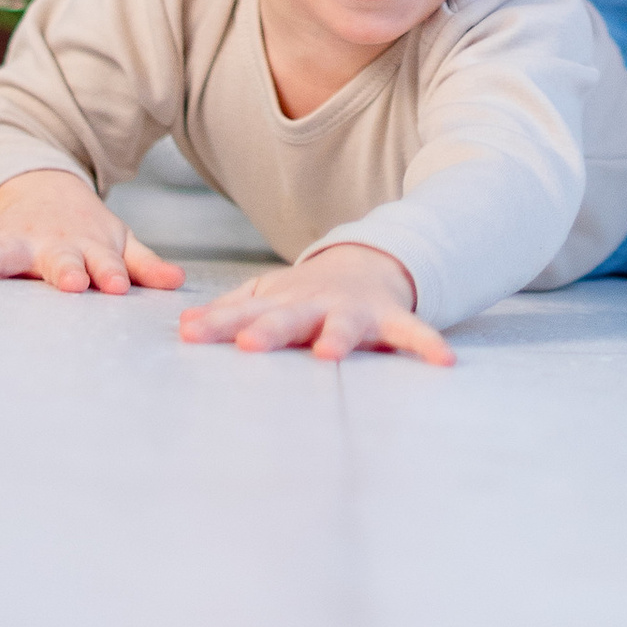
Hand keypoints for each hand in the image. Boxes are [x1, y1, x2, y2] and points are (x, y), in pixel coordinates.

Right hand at [0, 168, 184, 294]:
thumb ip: (143, 264)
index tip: (114, 286)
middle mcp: (49, 244)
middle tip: (66, 282)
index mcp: (86, 247)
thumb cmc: (85, 230)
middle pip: (54, 258)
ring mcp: (15, 240)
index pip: (103, 263)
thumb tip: (176, 282)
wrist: (43, 188)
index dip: (108, 273)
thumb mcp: (118, 241)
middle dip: (60, 270)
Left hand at [178, 242, 453, 364]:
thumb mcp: (268, 297)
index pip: (243, 314)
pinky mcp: (390, 319)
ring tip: (331, 354)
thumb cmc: (306, 295)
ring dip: (338, 337)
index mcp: (281, 303)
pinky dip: (426, 344)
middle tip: (251, 343)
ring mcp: (353, 311)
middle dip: (270, 329)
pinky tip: (443, 361)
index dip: (217, 324)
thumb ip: (231, 312)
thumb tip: (183, 325)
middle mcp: (315, 305)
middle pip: (289, 317)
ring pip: (345, 326)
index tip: (190, 334)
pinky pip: (410, 333)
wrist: (368, 265)